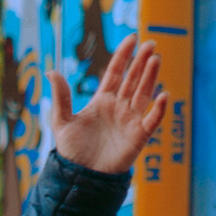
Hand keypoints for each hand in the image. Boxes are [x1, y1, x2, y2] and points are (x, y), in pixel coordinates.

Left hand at [52, 31, 166, 175]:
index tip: (131, 39)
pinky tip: (164, 95)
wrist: (81, 176)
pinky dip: (159, 109)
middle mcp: (119, 107)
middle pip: (133, 79)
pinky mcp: (138, 136)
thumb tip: (51, 72)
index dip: (124, 56)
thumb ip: (61, 97)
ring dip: (151, 77)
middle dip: (142, 62)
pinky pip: (152, 120)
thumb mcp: (62, 121)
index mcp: (102, 100)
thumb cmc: (72, 151)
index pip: (116, 73)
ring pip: (144, 94)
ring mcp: (130, 120)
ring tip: (156, 59)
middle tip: (151, 44)